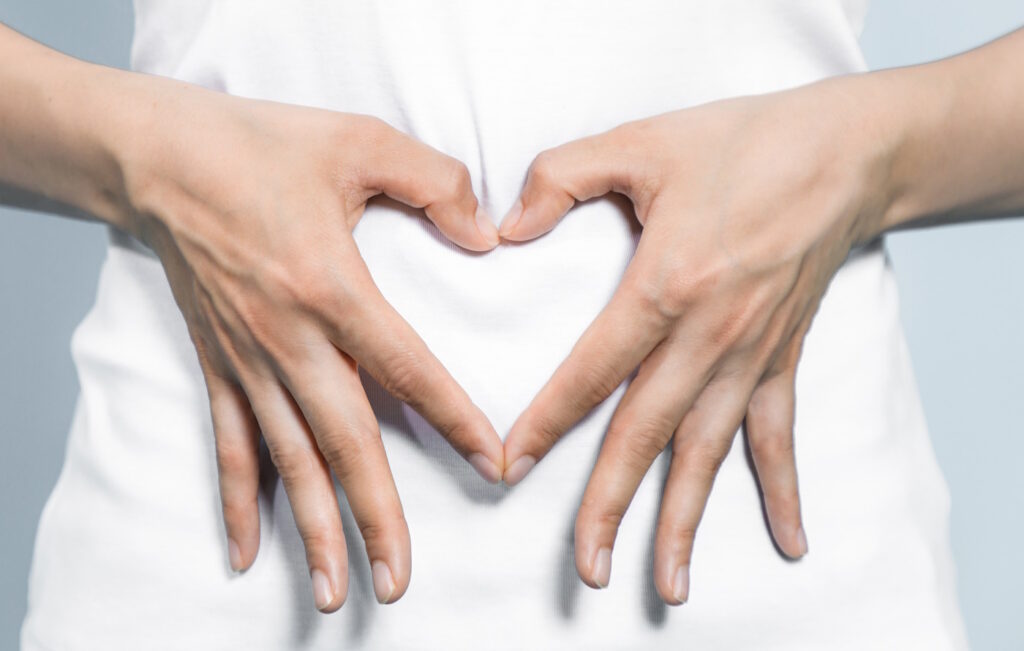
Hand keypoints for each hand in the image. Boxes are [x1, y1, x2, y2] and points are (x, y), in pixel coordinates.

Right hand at [121, 82, 503, 609]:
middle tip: (399, 580)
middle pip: (343, 441)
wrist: (159, 156)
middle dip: (376, 515)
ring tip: (338, 590)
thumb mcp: (359, 141)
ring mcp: (247, 359)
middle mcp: (288, 337)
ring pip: (288, 459)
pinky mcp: (218, 363)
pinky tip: (248, 552)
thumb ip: (435, 182)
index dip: (455, 419)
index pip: (408, 369)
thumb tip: (485, 234)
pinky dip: (239, 500)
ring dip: (314, 529)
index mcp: (331, 285)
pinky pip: (229, 443)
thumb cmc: (260, 144)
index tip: (493, 465)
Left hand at [500, 78, 892, 603]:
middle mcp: (708, 335)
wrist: (842, 153)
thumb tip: (505, 226)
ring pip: (708, 452)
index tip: (508, 468)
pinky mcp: (782, 357)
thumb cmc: (741, 143)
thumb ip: (560, 177)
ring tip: (669, 583)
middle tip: (587, 568)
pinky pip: (779, 434)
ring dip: (686, 519)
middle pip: (646, 434)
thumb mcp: (639, 141)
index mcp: (665, 285)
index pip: (590, 372)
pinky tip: (789, 542)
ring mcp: (750, 355)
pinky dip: (782, 490)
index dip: (545, 423)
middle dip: (611, 504)